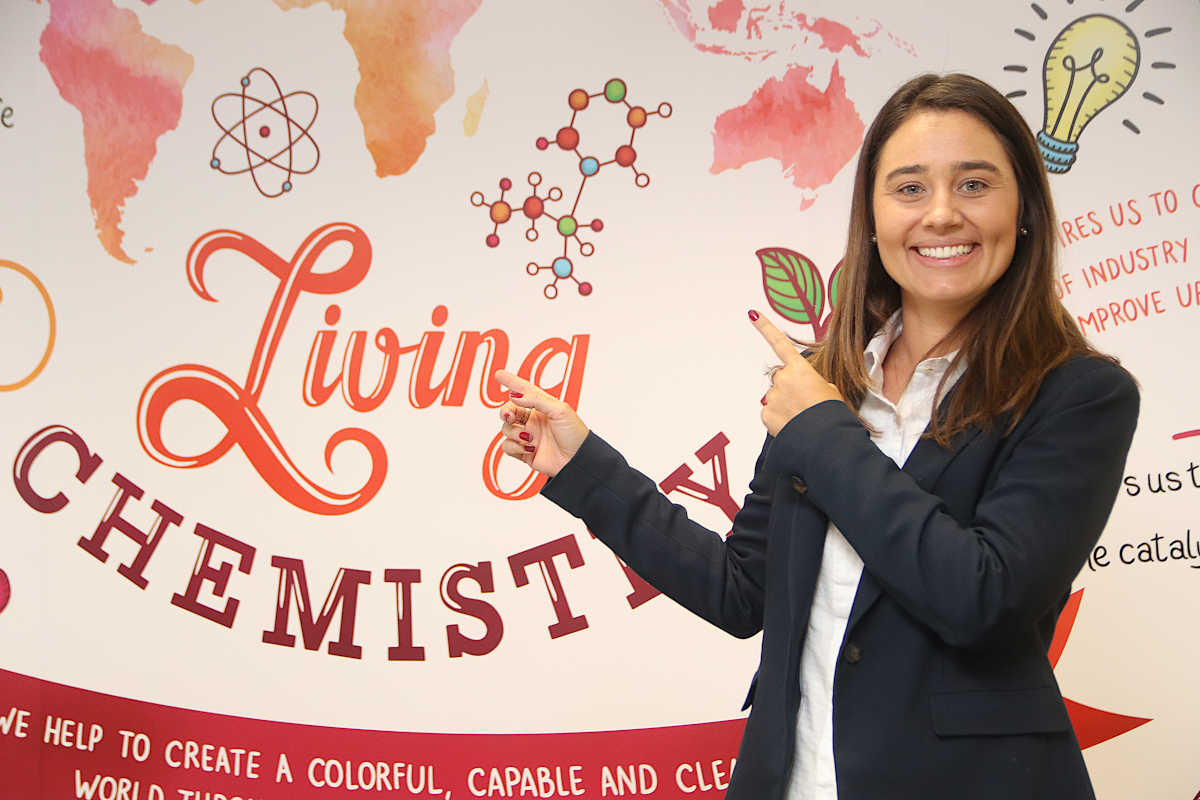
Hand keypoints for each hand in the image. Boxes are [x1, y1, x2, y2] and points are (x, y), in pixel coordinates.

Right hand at [494, 369, 589, 477]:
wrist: (577, 460)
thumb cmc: (575, 434)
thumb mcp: (560, 410)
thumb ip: (537, 400)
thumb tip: (516, 397)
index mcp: (543, 407)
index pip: (524, 391)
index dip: (511, 382)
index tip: (499, 374)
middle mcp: (534, 420)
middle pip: (509, 410)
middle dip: (505, 411)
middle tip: (509, 416)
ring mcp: (528, 436)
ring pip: (506, 429)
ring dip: (513, 432)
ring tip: (529, 437)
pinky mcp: (524, 452)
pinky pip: (507, 447)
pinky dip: (514, 446)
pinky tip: (529, 447)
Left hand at [750, 310, 843, 435]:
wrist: (825, 438)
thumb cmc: (831, 414)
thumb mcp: (830, 391)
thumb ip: (812, 383)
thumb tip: (803, 391)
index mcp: (800, 369)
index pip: (780, 343)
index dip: (765, 328)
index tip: (752, 315)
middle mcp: (783, 379)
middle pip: (782, 379)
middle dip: (790, 388)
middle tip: (806, 403)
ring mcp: (772, 396)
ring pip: (776, 397)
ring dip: (786, 405)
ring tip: (803, 417)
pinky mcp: (766, 414)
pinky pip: (770, 413)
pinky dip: (779, 419)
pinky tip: (792, 425)